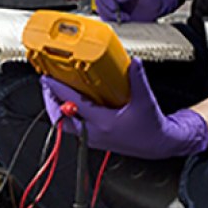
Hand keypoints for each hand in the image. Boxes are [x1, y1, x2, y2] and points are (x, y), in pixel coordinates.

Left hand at [41, 59, 207, 159]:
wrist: (159, 144)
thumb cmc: (152, 128)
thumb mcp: (146, 101)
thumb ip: (138, 80)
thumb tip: (133, 63)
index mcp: (104, 124)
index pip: (73, 105)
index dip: (58, 90)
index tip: (47, 79)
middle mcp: (95, 133)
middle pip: (60, 120)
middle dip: (50, 101)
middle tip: (47, 85)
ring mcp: (93, 138)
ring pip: (65, 125)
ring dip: (57, 108)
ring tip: (55, 92)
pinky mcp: (95, 139)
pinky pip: (74, 127)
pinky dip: (67, 114)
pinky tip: (71, 102)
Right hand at [95, 0, 178, 22]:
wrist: (154, 9)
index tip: (116, 7)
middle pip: (99, 1)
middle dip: (110, 11)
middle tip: (125, 16)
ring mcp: (109, 5)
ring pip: (101, 11)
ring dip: (112, 17)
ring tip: (127, 18)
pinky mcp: (111, 15)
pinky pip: (105, 19)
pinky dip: (113, 22)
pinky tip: (125, 21)